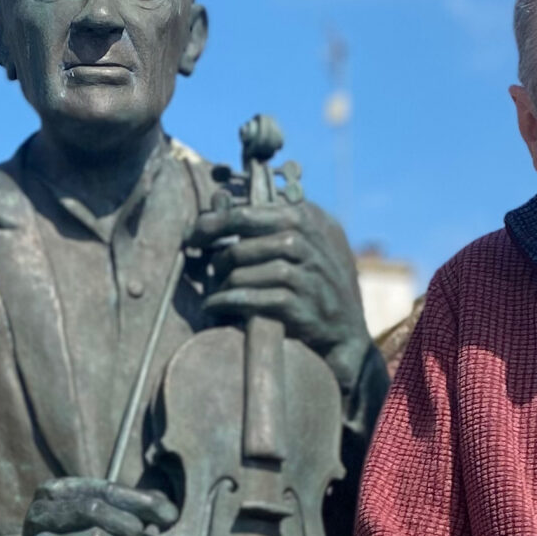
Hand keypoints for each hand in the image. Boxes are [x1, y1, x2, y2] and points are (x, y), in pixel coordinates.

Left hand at [191, 197, 372, 389]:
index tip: (193, 234)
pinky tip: (214, 306)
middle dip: (217, 258)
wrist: (343, 329)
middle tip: (206, 270)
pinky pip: (251, 299)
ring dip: (221, 284)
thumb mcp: (305, 244)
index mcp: (305, 219)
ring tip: (213, 291)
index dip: (214, 223)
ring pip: (243, 273)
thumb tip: (216, 206)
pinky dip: (225, 303)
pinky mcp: (299, 304)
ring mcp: (305, 274)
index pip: (248, 213)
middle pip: (242, 244)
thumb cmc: (313, 284)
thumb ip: (271, 226)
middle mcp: (308, 243)